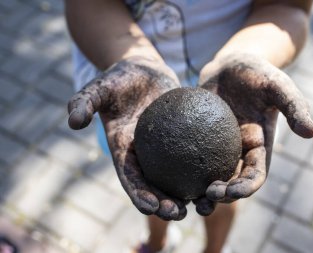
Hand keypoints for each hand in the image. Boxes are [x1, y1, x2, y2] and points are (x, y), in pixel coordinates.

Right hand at [67, 57, 187, 219]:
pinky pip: (194, 153)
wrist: (142, 69)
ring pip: (177, 176)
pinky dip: (203, 166)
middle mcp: (144, 155)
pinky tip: (217, 173)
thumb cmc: (119, 79)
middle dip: (165, 204)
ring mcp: (164, 148)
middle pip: (155, 185)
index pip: (130, 179)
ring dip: (187, 193)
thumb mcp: (99, 88)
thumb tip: (72, 121)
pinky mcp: (181, 138)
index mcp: (124, 151)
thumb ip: (83, 102)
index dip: (139, 195)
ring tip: (202, 202)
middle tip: (180, 213)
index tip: (152, 208)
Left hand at [196, 54, 312, 210]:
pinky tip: (167, 173)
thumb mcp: (279, 86)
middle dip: (222, 196)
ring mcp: (218, 146)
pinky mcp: (199, 139)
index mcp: (259, 146)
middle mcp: (239, 151)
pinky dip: (182, 168)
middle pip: (231, 182)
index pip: (255, 174)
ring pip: (209, 175)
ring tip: (188, 200)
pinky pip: (189, 156)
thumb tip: (311, 132)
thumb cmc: (258, 73)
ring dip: (200, 191)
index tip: (232, 192)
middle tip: (206, 199)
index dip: (247, 187)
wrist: (232, 65)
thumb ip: (294, 107)